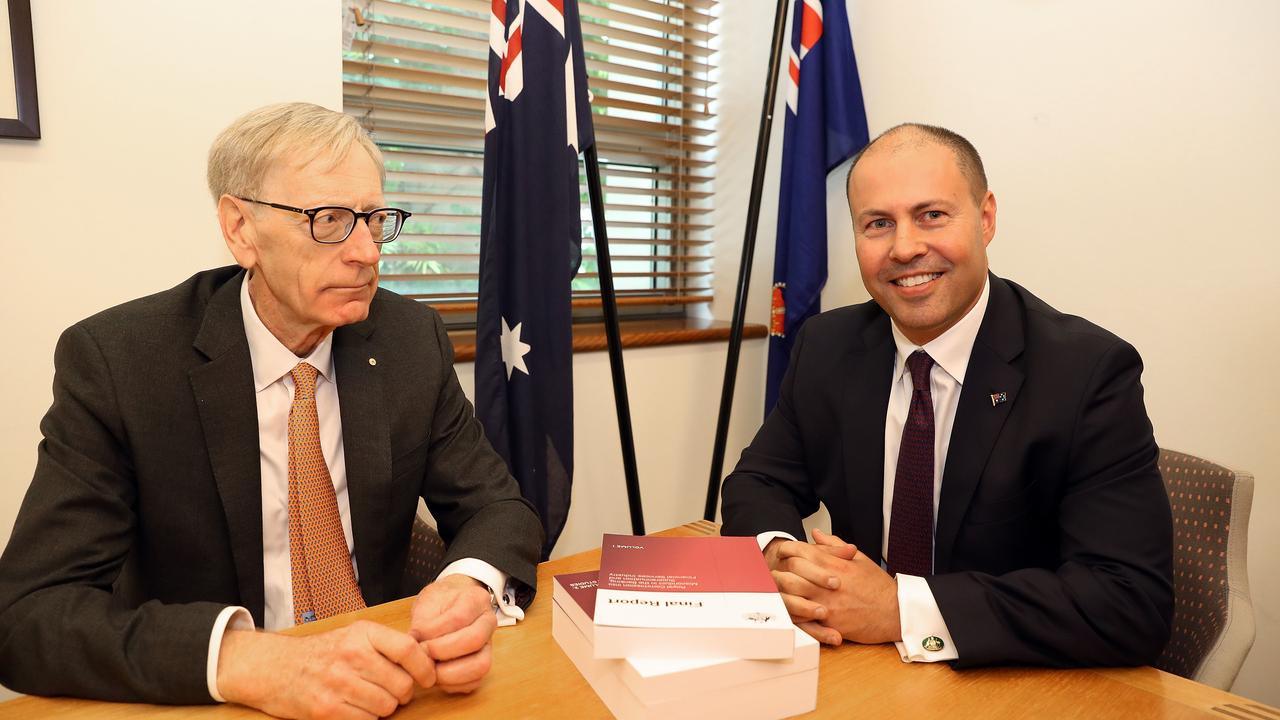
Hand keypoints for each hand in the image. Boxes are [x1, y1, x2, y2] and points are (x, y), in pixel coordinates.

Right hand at [217, 620, 435, 719]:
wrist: (275, 668)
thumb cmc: (321, 653)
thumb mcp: (353, 635)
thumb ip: (386, 644)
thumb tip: (426, 657)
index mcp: (362, 633)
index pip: (408, 650)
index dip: (425, 668)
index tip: (428, 678)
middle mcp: (351, 655)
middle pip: (402, 684)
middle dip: (404, 693)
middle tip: (394, 691)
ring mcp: (338, 683)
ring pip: (387, 706)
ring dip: (386, 707)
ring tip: (372, 699)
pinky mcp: (327, 709)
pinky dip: (368, 718)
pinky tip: (357, 708)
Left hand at [409, 574, 497, 693]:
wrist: (451, 605)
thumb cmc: (439, 603)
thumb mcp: (428, 603)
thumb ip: (423, 624)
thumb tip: (414, 646)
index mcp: (477, 599)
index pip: (458, 618)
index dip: (434, 632)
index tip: (415, 637)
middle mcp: (488, 622)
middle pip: (474, 640)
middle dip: (443, 652)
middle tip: (423, 653)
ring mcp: (489, 645)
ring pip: (481, 665)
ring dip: (450, 673)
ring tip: (429, 669)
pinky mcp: (483, 663)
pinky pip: (475, 681)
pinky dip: (453, 684)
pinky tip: (436, 676)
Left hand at [768, 529, 901, 645]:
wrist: (896, 612)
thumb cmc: (878, 587)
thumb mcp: (859, 559)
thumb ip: (834, 545)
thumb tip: (816, 534)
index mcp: (835, 564)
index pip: (801, 551)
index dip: (787, 550)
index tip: (781, 553)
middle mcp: (829, 582)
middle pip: (791, 572)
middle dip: (778, 572)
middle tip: (772, 574)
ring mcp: (828, 603)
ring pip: (792, 596)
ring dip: (781, 594)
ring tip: (775, 593)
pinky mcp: (830, 622)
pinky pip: (803, 619)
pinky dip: (792, 615)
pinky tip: (788, 612)